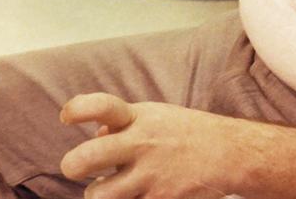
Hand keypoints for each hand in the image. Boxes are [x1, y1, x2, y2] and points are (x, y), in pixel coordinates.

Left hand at [60, 93, 244, 198]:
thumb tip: (94, 136)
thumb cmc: (181, 132)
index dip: (78, 109)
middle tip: (73, 168)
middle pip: (90, 156)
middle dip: (72, 165)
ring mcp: (151, 177)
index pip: (101, 106)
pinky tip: (130, 196)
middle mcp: (141, 146)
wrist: (229, 154)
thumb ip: (119, 124)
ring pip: (101, 195)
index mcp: (136, 119)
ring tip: (103, 191)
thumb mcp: (150, 116)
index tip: (66, 117)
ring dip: (96, 195)